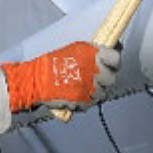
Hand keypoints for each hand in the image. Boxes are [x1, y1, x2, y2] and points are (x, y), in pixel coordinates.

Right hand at [2, 42, 118, 114]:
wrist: (35, 80)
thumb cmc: (51, 63)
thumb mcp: (74, 49)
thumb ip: (92, 52)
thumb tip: (108, 51)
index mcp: (92, 54)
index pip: (116, 59)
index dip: (113, 62)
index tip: (110, 64)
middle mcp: (94, 70)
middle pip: (111, 78)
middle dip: (103, 79)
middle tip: (93, 77)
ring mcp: (90, 86)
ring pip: (102, 92)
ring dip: (94, 91)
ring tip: (81, 86)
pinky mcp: (84, 100)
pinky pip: (91, 103)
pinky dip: (85, 101)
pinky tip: (75, 94)